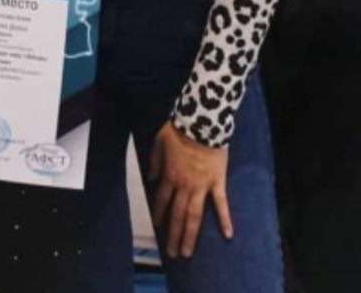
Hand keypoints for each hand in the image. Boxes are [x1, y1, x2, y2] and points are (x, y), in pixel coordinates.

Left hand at [149, 120, 232, 258]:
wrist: (201, 124)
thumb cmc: (179, 130)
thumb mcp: (159, 142)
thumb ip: (155, 162)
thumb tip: (151, 178)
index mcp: (169, 176)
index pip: (162, 200)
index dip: (159, 213)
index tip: (157, 226)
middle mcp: (184, 186)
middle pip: (177, 214)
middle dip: (173, 234)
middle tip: (172, 253)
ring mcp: (201, 186)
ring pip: (194, 215)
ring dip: (190, 235)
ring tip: (187, 252)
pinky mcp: (217, 183)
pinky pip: (221, 204)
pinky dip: (224, 219)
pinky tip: (228, 235)